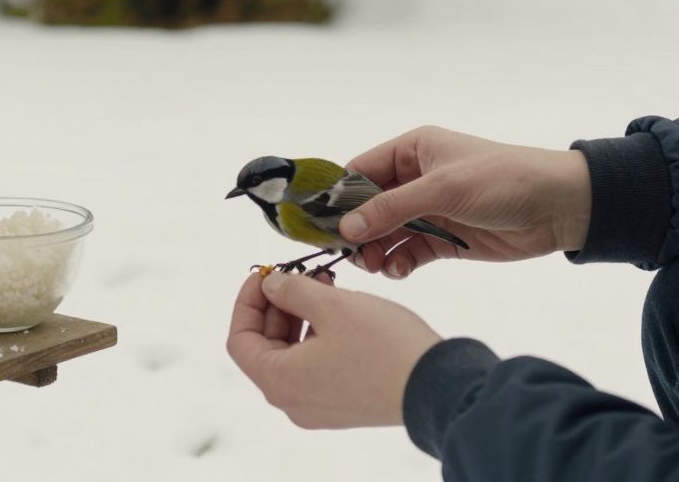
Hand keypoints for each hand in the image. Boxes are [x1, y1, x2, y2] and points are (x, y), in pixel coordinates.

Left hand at [226, 271, 440, 428]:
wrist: (439, 386)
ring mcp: (318, 406)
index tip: (265, 274)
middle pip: (265, 346)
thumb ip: (292, 290)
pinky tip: (338, 307)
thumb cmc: (383, 347)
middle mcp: (292, 401)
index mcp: (279, 381)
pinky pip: (315, 365)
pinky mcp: (342, 403)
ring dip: (301, 315)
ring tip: (324, 283)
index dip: (248, 301)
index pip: (240, 339)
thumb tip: (271, 285)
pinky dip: (319, 334)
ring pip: (292, 353)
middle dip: (279, 304)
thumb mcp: (331, 305)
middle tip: (299, 272)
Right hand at [341, 126, 591, 278]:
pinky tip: (397, 270)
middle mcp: (415, 179)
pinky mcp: (444, 240)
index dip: (337, 197)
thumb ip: (393, 207)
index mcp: (412, 151)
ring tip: (373, 267)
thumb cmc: (503, 180)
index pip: (359, 171)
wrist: (563, 207)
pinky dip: (398, 263)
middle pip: (367, 207)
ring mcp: (429, 211)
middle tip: (347, 254)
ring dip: (374, 250)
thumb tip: (346, 227)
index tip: (320, 225)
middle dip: (355, 230)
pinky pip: (408, 252)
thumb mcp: (444, 188)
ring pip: (385, 233)